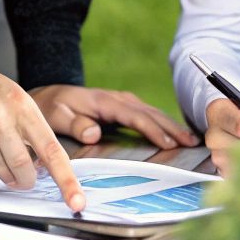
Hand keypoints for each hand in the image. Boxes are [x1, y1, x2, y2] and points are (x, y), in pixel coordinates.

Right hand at [0, 27, 85, 211]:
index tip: (76, 201)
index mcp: (21, 106)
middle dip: (27, 178)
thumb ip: (32, 130)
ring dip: (3, 171)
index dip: (66, 179)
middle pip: (23, 169)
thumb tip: (44, 167)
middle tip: (25, 175)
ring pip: (1, 174)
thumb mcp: (17, 98)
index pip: (51, 150)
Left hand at [29, 84, 198, 148]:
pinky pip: (146, 113)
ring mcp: (120, 100)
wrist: (47, 96)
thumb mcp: (56, 117)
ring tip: (190, 139)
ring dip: (171, 124)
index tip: (168, 143)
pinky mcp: (122, 105)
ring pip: (151, 111)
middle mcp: (116, 98)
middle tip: (192, 142)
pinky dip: (163, 121)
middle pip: (149, 112)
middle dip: (172, 127)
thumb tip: (94, 133)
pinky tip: (174, 131)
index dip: (152, 130)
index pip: (134, 116)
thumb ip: (75, 124)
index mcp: (103, 101)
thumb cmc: (50, 109)